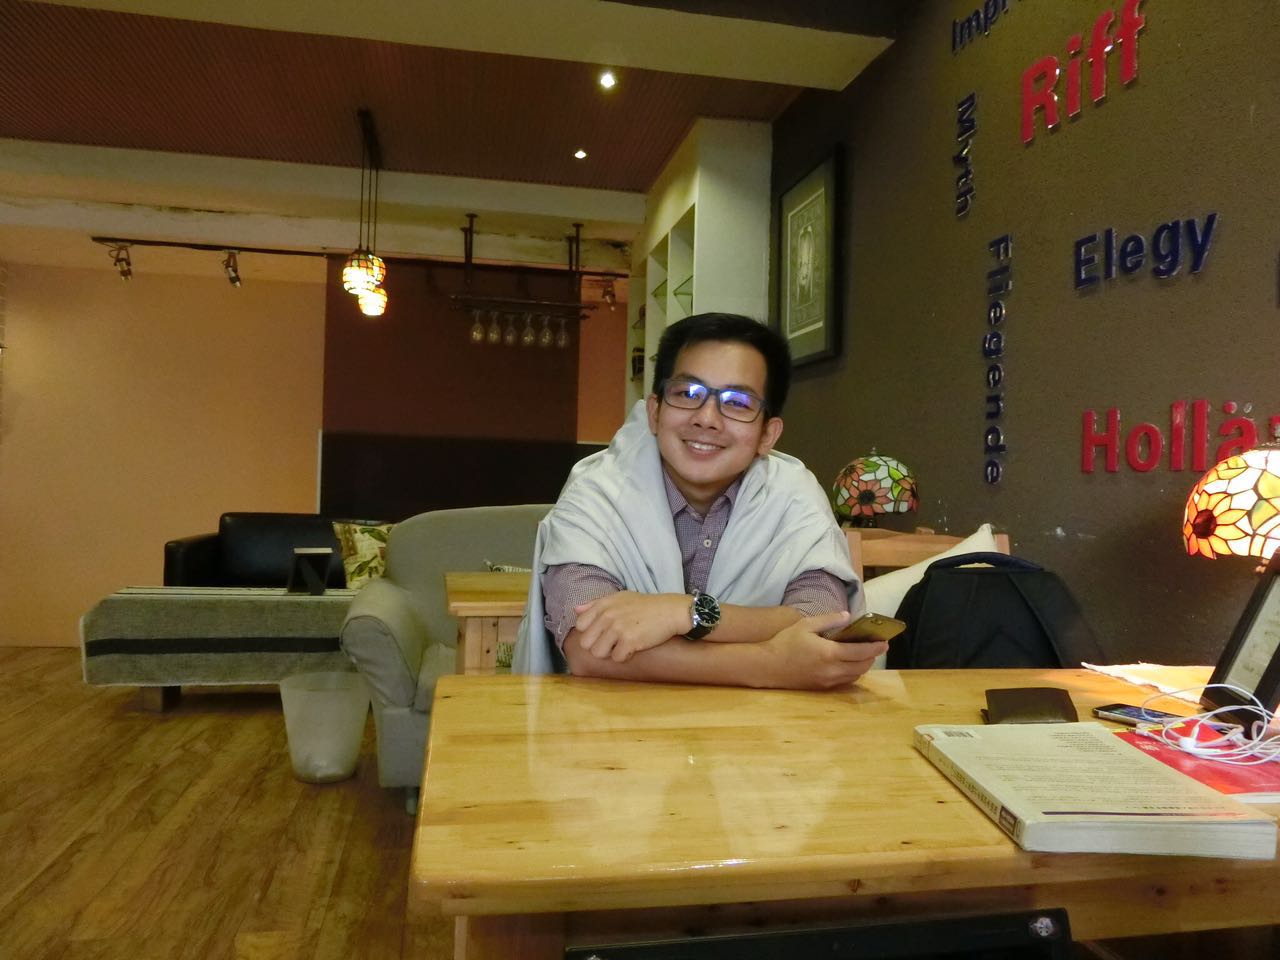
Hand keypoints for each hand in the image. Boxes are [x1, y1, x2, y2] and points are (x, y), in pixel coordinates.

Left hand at [573, 591, 689, 661]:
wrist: (670, 611)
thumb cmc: (645, 605)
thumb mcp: (620, 598)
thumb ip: (595, 604)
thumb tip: (575, 610)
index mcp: (603, 605)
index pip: (580, 625)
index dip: (590, 632)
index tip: (603, 633)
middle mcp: (607, 616)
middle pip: (586, 643)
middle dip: (598, 646)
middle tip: (613, 642)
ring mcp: (618, 629)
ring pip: (598, 653)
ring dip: (610, 653)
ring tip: (623, 645)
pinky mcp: (629, 641)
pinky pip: (617, 658)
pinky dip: (626, 657)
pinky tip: (634, 648)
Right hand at [756, 611, 886, 689]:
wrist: (768, 666)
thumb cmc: (785, 642)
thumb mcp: (806, 625)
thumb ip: (829, 620)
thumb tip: (848, 617)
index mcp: (829, 653)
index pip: (861, 652)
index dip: (875, 647)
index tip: (885, 642)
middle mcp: (832, 670)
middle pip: (862, 666)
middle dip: (872, 656)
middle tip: (877, 646)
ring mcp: (828, 681)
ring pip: (855, 675)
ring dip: (863, 665)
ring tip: (865, 654)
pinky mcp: (822, 687)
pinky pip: (845, 681)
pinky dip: (852, 672)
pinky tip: (850, 664)